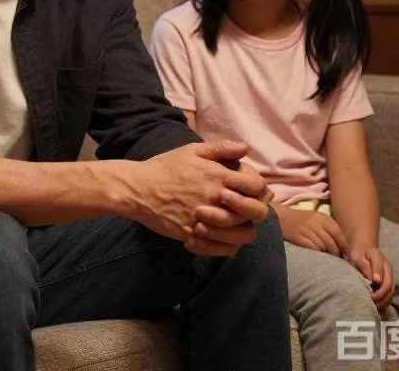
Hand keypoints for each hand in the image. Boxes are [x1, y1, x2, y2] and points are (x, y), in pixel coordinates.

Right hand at [130, 140, 269, 256]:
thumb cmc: (165, 167)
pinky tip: (217, 238)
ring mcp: (205, 219)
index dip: (260, 190)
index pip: (257, 187)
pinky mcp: (193, 235)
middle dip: (256, 212)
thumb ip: (220, 149)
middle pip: (256, 213)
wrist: (138, 188)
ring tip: (232, 227)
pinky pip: (220, 248)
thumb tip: (244, 148)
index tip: (252, 191)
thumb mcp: (192, 151)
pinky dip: (224, 247)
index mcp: (218, 176)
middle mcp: (215, 198)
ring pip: (242, 235)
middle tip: (246, 211)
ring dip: (242, 231)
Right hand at [276, 206, 347, 255]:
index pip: (338, 233)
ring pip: (322, 245)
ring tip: (328, 257)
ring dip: (326, 253)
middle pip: (330, 241)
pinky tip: (317, 254)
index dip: (344, 245)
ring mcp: (305, 229)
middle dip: (336, 251)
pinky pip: (312, 248)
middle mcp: (314, 222)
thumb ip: (330, 228)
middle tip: (338, 258)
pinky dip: (316, 252)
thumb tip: (344, 245)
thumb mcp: (318, 219)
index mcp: (322, 217)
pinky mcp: (297, 237)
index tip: (347, 253)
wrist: (281, 217)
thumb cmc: (303, 220)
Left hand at [346, 244, 394, 309]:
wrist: (363, 247)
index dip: (380, 292)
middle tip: (369, 304)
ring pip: (390, 294)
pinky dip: (382, 302)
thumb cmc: (359, 252)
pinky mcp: (386, 283)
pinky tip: (374, 306)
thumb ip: (365, 266)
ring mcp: (389, 278)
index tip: (372, 297)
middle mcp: (388, 272)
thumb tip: (375, 280)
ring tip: (371, 307)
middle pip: (389, 290)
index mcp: (383, 264)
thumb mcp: (359, 256)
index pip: (385, 281)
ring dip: (382, 303)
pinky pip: (387, 296)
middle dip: (381, 299)